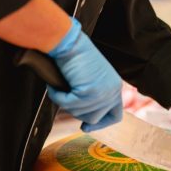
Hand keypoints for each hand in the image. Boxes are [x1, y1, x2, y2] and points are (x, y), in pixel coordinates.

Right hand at [47, 17, 122, 131]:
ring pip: (80, 113)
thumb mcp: (92, 79)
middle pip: (94, 118)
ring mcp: (102, 94)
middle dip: (77, 110)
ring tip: (61, 86)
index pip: (115, 115)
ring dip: (66, 102)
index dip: (101, 123)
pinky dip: (57, 96)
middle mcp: (112, 92)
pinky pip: (67, 105)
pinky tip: (55, 85)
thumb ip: (94, 95)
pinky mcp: (88, 93)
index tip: (86, 127)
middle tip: (66, 97)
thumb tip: (85, 117)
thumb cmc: (76, 56)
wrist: (69, 42)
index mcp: (115, 88)